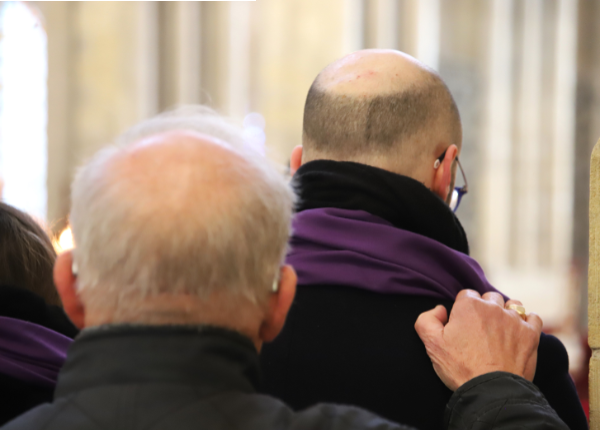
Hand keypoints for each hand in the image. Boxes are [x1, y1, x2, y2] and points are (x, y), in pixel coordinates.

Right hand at [414, 290, 542, 390]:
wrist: (491, 391)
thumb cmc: (460, 368)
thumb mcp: (431, 344)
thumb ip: (426, 320)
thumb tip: (440, 310)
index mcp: (468, 306)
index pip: (466, 295)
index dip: (462, 309)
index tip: (462, 324)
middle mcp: (493, 308)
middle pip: (489, 298)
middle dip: (485, 308)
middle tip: (480, 329)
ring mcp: (514, 320)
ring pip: (512, 305)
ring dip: (507, 312)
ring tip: (501, 328)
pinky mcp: (531, 334)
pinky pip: (533, 318)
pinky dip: (527, 323)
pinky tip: (520, 332)